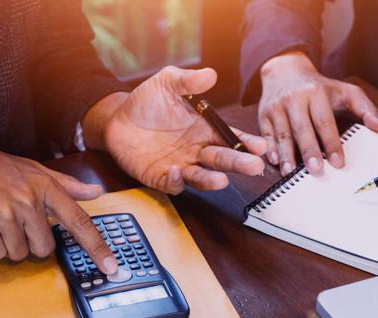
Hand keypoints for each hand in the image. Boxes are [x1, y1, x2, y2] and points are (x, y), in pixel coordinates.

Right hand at [0, 140, 117, 272]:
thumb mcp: (31, 169)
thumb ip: (66, 184)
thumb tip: (96, 191)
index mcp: (45, 186)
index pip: (79, 222)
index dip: (97, 248)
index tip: (112, 267)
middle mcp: (29, 199)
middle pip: (45, 248)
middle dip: (31, 243)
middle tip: (15, 223)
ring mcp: (5, 211)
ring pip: (19, 253)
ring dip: (7, 244)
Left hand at [94, 66, 269, 194]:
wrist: (116, 119)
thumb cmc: (146, 102)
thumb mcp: (167, 84)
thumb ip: (187, 81)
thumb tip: (210, 74)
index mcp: (205, 130)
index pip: (231, 138)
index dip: (247, 143)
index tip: (261, 147)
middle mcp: (197, 151)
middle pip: (223, 160)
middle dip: (239, 164)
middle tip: (253, 166)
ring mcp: (181, 165)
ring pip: (201, 177)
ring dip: (212, 180)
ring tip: (222, 181)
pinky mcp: (160, 177)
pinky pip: (172, 184)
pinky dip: (176, 181)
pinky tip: (176, 171)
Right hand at [258, 50, 377, 174]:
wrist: (285, 70)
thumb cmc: (320, 87)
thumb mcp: (346, 92)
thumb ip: (366, 110)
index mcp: (316, 92)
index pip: (325, 121)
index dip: (332, 143)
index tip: (338, 162)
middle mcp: (294, 98)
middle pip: (302, 129)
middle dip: (309, 151)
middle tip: (316, 170)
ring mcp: (276, 106)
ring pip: (282, 133)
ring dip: (286, 154)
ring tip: (291, 172)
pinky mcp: (263, 114)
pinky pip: (266, 134)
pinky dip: (270, 149)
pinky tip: (275, 162)